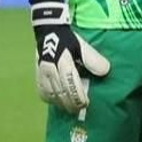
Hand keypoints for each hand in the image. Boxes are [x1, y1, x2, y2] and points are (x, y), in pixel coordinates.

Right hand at [30, 0, 109, 114]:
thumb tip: (105, 72)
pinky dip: (50, 99)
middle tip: (80, 109)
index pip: (70, 84)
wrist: (49, 32)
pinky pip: (42, 92)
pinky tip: (57, 102)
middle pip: (61, 93)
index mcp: (63, 62)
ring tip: (71, 108)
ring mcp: (41, 73)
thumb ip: (94, 59)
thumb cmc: (69, 40)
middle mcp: (50, 70)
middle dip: (71, 104)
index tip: (86, 103)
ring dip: (61, 104)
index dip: (78, 97)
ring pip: (51, 95)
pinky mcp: (36, 75)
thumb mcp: (84, 46)